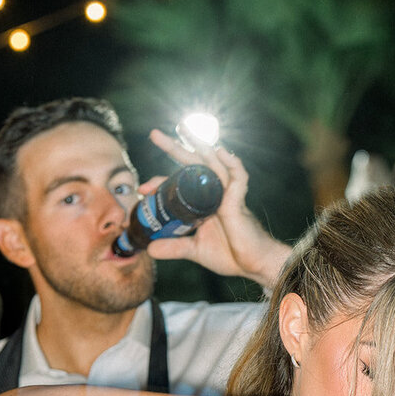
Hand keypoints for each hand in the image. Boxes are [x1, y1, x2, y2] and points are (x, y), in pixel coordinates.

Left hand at [143, 131, 290, 289]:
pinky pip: (238, 177)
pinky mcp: (239, 201)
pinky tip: (220, 151)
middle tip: (154, 134)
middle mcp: (213, 193)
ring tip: (185, 130)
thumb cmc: (230, 254)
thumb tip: (150, 250)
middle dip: (175, 148)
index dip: (160, 182)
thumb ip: (174, 247)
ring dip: (200, 146)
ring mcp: (227, 194)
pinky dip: (231, 163)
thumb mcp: (195, 250)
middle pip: (193, 164)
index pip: (179, 183)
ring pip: (213, 164)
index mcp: (202, 202)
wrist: (252, 265)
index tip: (142, 189)